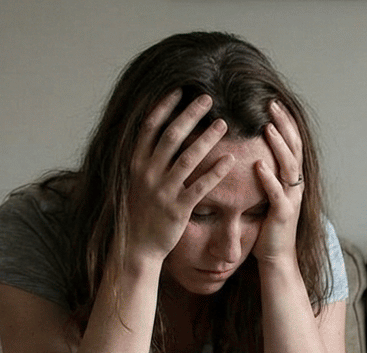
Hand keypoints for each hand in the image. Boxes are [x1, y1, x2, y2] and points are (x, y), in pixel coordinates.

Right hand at [125, 90, 231, 263]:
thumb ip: (146, 159)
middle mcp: (147, 174)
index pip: (149, 127)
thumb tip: (157, 133)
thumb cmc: (140, 211)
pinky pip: (200, 187)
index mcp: (136, 163)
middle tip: (207, 97)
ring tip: (224, 123)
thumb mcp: (136, 181)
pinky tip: (230, 160)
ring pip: (188, 158)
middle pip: (171, 136)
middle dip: (190, 114)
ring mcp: (162, 191)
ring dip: (207, 138)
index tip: (180, 90)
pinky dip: (215, 172)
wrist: (136, 247)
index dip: (165, 107)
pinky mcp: (177, 209)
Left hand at [250, 99, 305, 266]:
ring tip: (268, 127)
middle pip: (294, 148)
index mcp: (291, 179)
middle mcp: (295, 186)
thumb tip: (246, 152)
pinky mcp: (283, 214)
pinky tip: (258, 164)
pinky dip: (269, 178)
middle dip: (284, 124)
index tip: (273, 102)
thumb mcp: (264, 195)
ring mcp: (291, 199)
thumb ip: (262, 175)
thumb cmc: (267, 228)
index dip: (285, 122)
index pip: (292, 143)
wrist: (277, 259)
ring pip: (289, 166)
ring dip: (278, 145)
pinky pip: (277, 193)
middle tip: (272, 104)